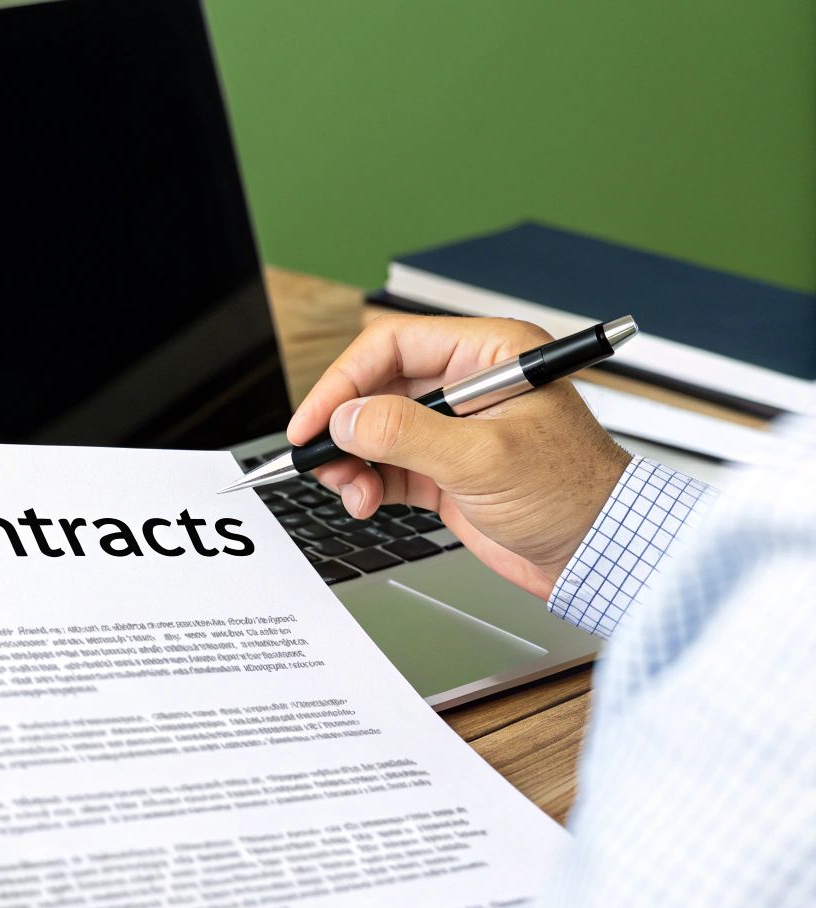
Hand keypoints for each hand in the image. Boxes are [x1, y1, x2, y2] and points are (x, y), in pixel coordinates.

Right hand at [286, 315, 629, 597]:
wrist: (600, 555)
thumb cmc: (575, 495)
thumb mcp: (484, 459)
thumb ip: (409, 434)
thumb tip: (348, 418)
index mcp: (490, 354)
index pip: (393, 345)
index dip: (344, 380)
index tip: (315, 419)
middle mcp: (468, 384)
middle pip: (376, 387)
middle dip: (344, 425)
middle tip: (320, 456)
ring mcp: (455, 429)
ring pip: (374, 429)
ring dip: (351, 459)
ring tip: (349, 488)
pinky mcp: (445, 469)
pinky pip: (386, 465)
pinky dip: (366, 483)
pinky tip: (365, 500)